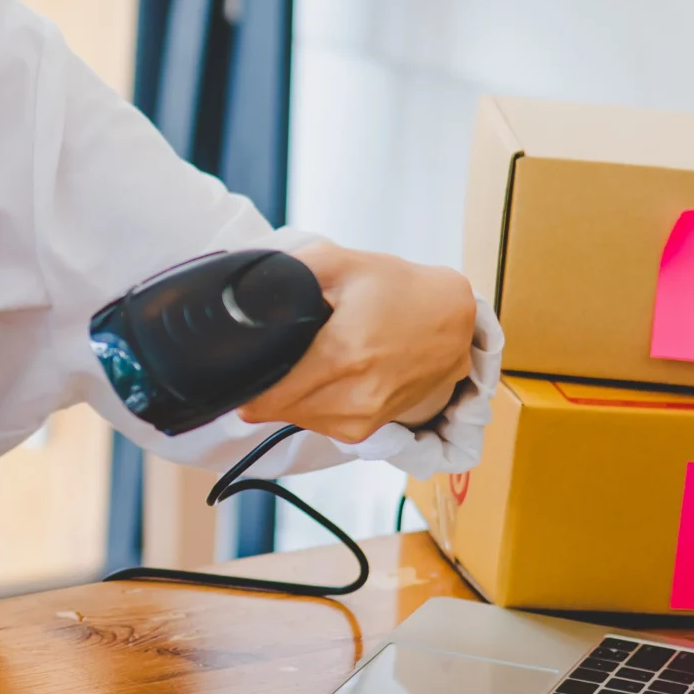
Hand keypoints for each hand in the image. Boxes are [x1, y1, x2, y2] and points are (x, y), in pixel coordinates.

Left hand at [237, 242, 477, 442]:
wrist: (455, 319)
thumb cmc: (400, 289)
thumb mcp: (343, 263)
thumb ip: (292, 270)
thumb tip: (249, 286)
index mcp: (341, 357)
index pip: (265, 397)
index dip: (244, 383)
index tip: (238, 366)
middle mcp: (352, 397)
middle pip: (275, 409)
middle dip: (265, 385)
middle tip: (274, 354)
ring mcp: (362, 419)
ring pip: (296, 419)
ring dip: (289, 397)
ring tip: (305, 360)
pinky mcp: (368, 430)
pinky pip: (320, 425)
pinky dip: (313, 405)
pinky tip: (324, 377)